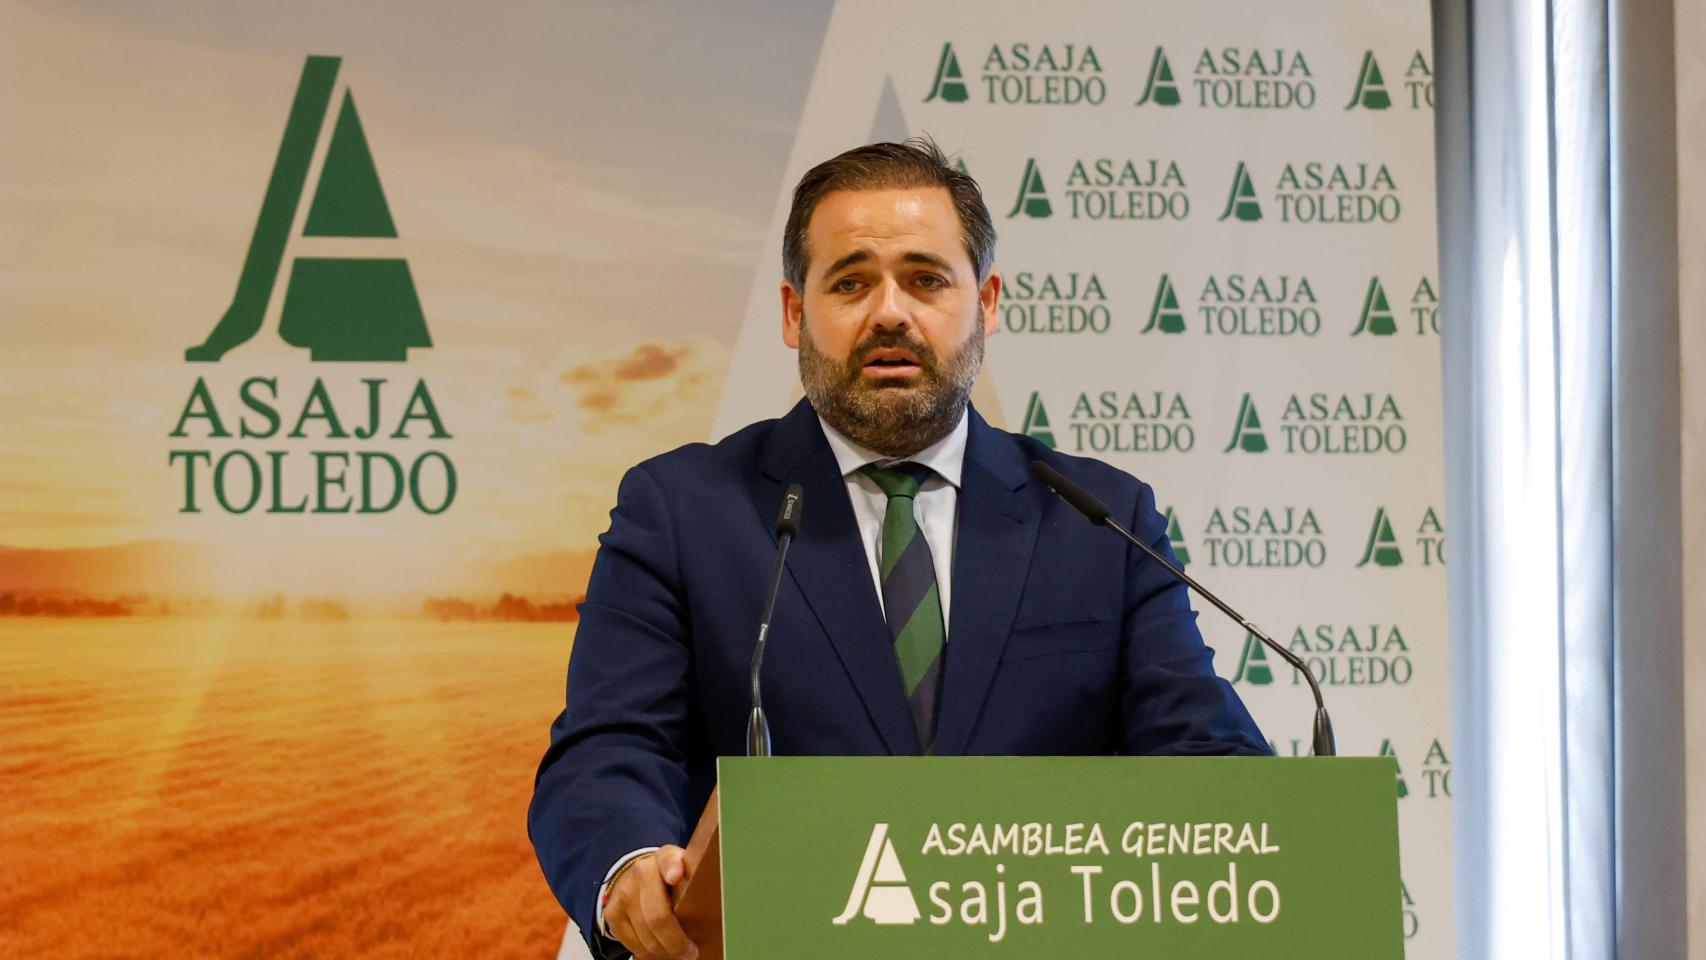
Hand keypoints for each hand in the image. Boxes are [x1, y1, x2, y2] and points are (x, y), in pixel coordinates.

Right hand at [605, 844, 697, 959]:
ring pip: (646, 935)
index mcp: (666, 857)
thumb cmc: (670, 880)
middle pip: (657, 915)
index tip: (676, 876)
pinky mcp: (612, 912)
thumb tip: (722, 909)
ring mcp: (624, 892)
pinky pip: (632, 943)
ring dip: (664, 950)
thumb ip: (696, 884)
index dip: (672, 867)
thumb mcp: (686, 872)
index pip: (668, 860)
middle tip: (690, 952)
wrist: (635, 876)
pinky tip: (659, 950)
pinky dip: (648, 952)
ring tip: (677, 952)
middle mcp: (641, 871)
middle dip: (676, 941)